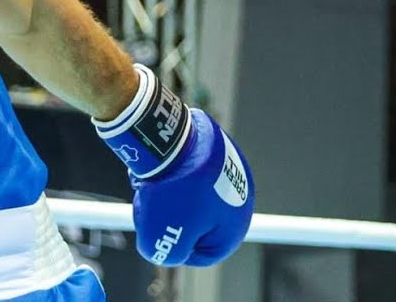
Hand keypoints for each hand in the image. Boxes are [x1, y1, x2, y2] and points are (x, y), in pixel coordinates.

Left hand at [94, 64, 253, 265]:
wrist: (171, 140)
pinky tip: (160, 170)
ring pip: (193, 197)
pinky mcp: (215, 150)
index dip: (178, 249)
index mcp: (236, 224)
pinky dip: (175, 175)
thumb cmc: (171, 194)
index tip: (160, 234)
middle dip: (173, 220)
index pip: (207, 253)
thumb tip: (169, 246)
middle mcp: (241, 197)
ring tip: (154, 188)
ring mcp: (230, 171)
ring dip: (171, 198)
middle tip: (154, 211)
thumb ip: (167, 254)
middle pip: (200, 223)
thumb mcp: (159, 242)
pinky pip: (193, 173)